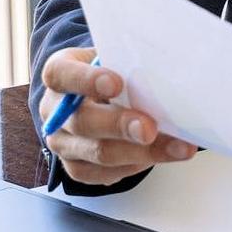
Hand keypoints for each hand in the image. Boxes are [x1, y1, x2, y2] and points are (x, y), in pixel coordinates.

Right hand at [40, 46, 196, 185]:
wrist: (102, 98)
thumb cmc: (114, 73)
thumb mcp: (117, 58)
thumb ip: (130, 63)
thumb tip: (168, 70)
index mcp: (60, 75)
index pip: (61, 75)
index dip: (86, 80)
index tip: (115, 83)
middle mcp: (55, 112)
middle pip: (81, 122)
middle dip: (119, 126)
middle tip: (149, 128)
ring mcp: (63, 143)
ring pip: (97, 153)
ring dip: (140, 152)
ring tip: (176, 147)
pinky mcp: (78, 167)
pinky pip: (106, 173)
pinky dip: (138, 166)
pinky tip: (163, 155)